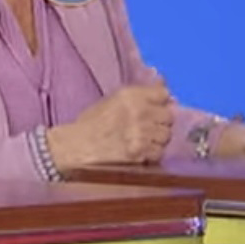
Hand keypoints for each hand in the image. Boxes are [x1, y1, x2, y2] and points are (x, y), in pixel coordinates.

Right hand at [50, 83, 174, 168]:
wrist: (75, 147)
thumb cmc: (91, 123)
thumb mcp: (113, 100)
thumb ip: (139, 95)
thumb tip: (165, 90)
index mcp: (131, 96)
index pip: (163, 93)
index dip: (161, 102)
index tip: (156, 108)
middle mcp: (139, 112)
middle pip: (168, 116)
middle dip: (160, 122)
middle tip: (149, 127)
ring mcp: (141, 133)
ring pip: (166, 135)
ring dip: (157, 138)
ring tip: (144, 140)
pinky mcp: (140, 153)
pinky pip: (159, 152)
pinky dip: (153, 153)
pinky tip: (141, 151)